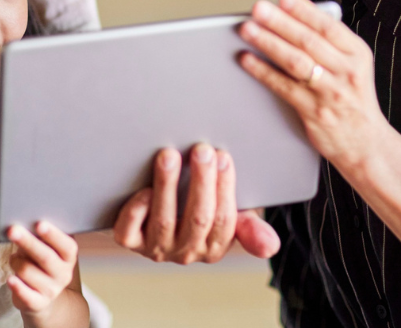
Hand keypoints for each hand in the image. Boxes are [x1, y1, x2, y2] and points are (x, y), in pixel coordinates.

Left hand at [6, 221, 77, 319]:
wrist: (43, 295)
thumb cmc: (40, 263)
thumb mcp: (45, 249)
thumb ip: (39, 237)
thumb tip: (24, 223)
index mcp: (68, 257)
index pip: (66, 246)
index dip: (53, 234)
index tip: (39, 223)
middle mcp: (63, 274)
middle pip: (46, 257)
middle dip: (28, 242)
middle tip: (13, 230)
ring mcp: (52, 290)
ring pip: (29, 272)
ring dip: (16, 262)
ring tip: (12, 258)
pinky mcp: (37, 303)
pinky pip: (26, 295)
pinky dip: (17, 286)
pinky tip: (10, 279)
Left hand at [112, 143, 280, 263]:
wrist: (151, 216)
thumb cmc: (196, 207)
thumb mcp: (229, 216)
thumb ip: (249, 228)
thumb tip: (271, 246)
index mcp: (213, 246)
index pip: (224, 220)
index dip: (224, 187)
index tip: (223, 157)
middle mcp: (185, 251)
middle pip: (198, 218)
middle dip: (201, 181)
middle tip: (201, 150)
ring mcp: (155, 247)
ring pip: (164, 220)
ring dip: (167, 185)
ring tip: (168, 155)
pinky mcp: (129, 240)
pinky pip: (129, 231)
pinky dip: (137, 209)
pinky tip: (143, 187)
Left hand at [237, 0, 389, 173]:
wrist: (366, 143)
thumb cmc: (351, 98)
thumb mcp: (352, 65)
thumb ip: (330, 43)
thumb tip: (292, 15)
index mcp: (357, 54)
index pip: (329, 26)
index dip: (305, 11)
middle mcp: (346, 71)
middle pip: (309, 41)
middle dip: (280, 22)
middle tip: (258, 9)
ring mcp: (331, 93)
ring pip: (296, 62)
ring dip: (269, 43)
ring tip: (248, 30)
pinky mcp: (315, 112)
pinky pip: (284, 87)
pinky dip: (263, 71)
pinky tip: (247, 60)